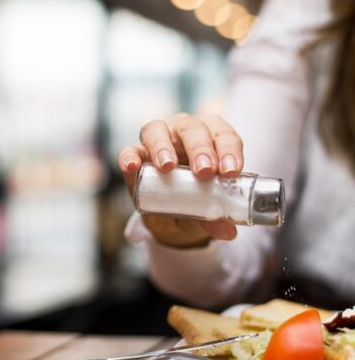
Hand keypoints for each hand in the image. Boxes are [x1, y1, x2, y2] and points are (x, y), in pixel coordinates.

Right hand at [118, 113, 243, 247]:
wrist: (174, 215)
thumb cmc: (199, 198)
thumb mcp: (210, 209)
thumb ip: (218, 217)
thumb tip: (228, 231)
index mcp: (211, 136)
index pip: (222, 134)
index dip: (228, 149)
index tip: (230, 171)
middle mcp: (183, 132)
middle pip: (190, 128)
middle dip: (199, 148)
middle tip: (204, 171)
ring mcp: (157, 140)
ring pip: (156, 130)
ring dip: (163, 146)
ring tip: (168, 167)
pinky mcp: (135, 156)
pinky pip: (129, 151)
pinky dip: (129, 157)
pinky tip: (132, 166)